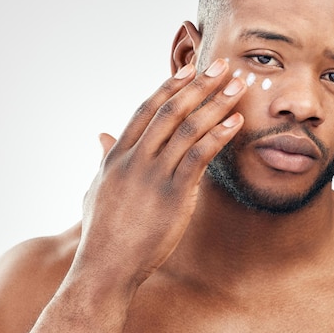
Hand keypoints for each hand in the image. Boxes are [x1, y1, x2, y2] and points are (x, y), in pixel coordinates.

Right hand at [74, 59, 245, 288]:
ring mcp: (153, 175)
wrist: (104, 267)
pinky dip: (218, 135)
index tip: (189, 69)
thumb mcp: (96, 187)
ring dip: (215, 103)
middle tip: (222, 65)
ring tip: (237, 86)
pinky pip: (199, 156)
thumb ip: (103, 157)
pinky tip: (236, 122)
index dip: (170, 87)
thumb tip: (102, 135)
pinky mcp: (173, 194)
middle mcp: (135, 158)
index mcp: (118, 155)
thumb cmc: (102, 231)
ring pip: (187, 128)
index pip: (146, 110)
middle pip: (171, 111)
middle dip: (199, 85)